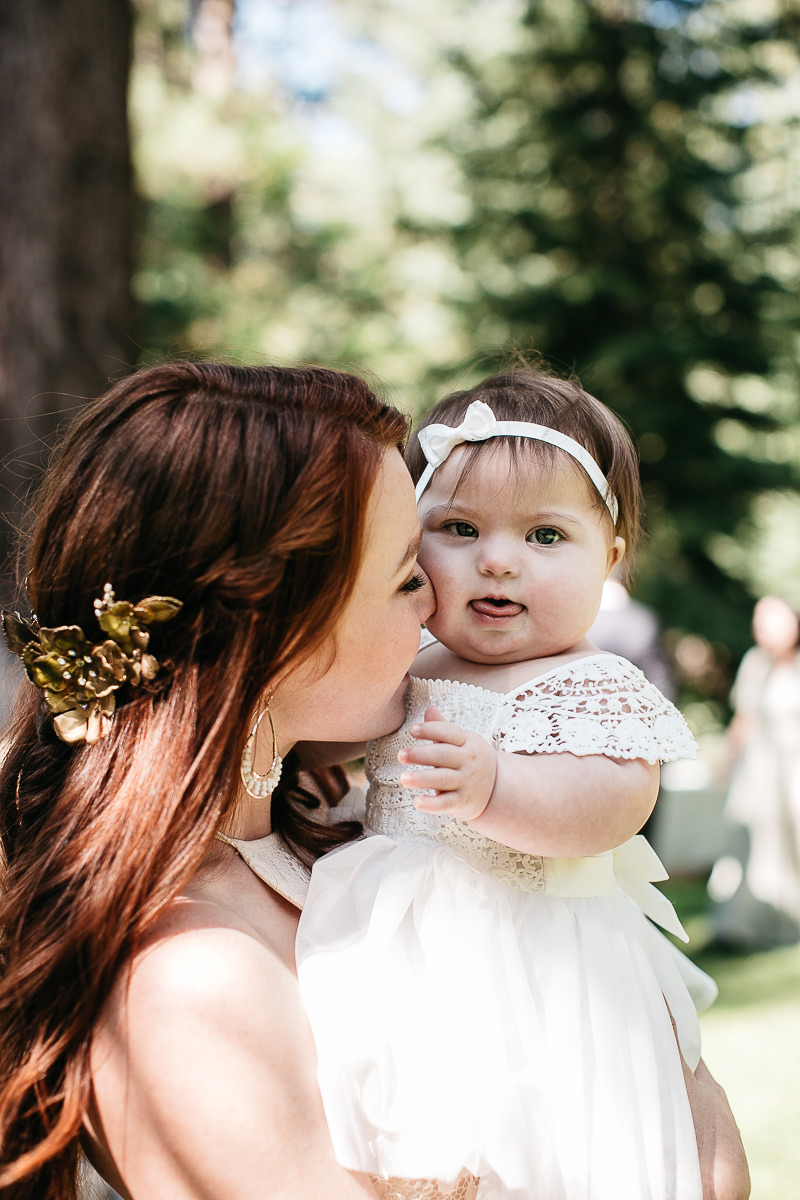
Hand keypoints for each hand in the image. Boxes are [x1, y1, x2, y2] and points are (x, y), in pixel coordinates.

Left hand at [397, 705, 496, 820]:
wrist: (497, 788)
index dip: (432, 730)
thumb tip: (429, 709)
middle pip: (444, 755)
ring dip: (422, 779)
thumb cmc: (470, 760)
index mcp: (467, 742)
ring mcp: (466, 782)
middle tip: (401, 755)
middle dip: (421, 755)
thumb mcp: (463, 741)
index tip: (412, 729)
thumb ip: (443, 727)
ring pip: (443, 779)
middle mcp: (467, 761)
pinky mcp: (462, 801)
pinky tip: (418, 802)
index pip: (450, 733)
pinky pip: (447, 803)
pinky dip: (432, 804)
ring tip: (403, 778)